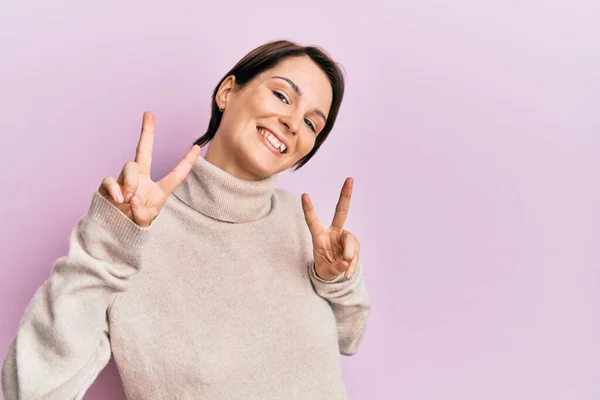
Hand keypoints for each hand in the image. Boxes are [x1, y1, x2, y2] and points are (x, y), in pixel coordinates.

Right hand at [98, 111, 201, 227]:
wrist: (113, 234)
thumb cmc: (133, 226)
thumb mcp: (144, 223)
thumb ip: (142, 213)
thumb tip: (132, 197)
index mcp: (158, 190)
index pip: (176, 174)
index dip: (186, 162)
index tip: (197, 147)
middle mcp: (142, 180)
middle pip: (144, 152)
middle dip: (146, 132)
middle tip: (148, 114)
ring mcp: (124, 181)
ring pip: (130, 166)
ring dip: (130, 181)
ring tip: (127, 199)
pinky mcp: (108, 186)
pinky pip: (110, 179)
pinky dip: (115, 189)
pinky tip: (119, 200)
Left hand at [302, 177, 360, 280]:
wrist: (337, 274)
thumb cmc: (326, 268)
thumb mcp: (326, 271)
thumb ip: (335, 267)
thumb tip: (346, 262)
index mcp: (319, 236)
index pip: (313, 220)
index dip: (309, 209)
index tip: (304, 195)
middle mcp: (334, 232)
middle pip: (341, 211)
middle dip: (345, 195)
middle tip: (350, 179)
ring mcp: (346, 237)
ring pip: (351, 241)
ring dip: (348, 256)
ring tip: (344, 270)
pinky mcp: (355, 245)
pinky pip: (356, 253)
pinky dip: (352, 265)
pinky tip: (348, 273)